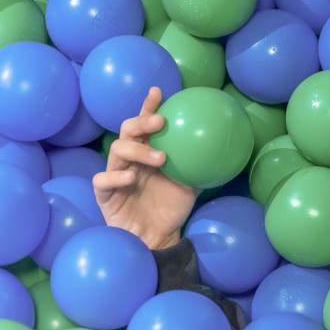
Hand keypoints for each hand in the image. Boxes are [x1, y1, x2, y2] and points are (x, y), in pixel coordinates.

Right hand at [92, 87, 197, 250]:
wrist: (157, 237)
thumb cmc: (171, 208)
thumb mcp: (191, 185)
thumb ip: (201, 165)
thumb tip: (226, 147)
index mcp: (147, 153)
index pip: (146, 125)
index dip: (149, 107)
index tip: (157, 92)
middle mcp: (130, 160)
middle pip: (128, 131)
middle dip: (142, 122)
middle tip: (162, 122)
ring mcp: (115, 175)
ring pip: (116, 151)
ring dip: (139, 150)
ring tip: (161, 157)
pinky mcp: (104, 194)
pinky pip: (102, 181)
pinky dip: (115, 177)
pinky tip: (131, 178)